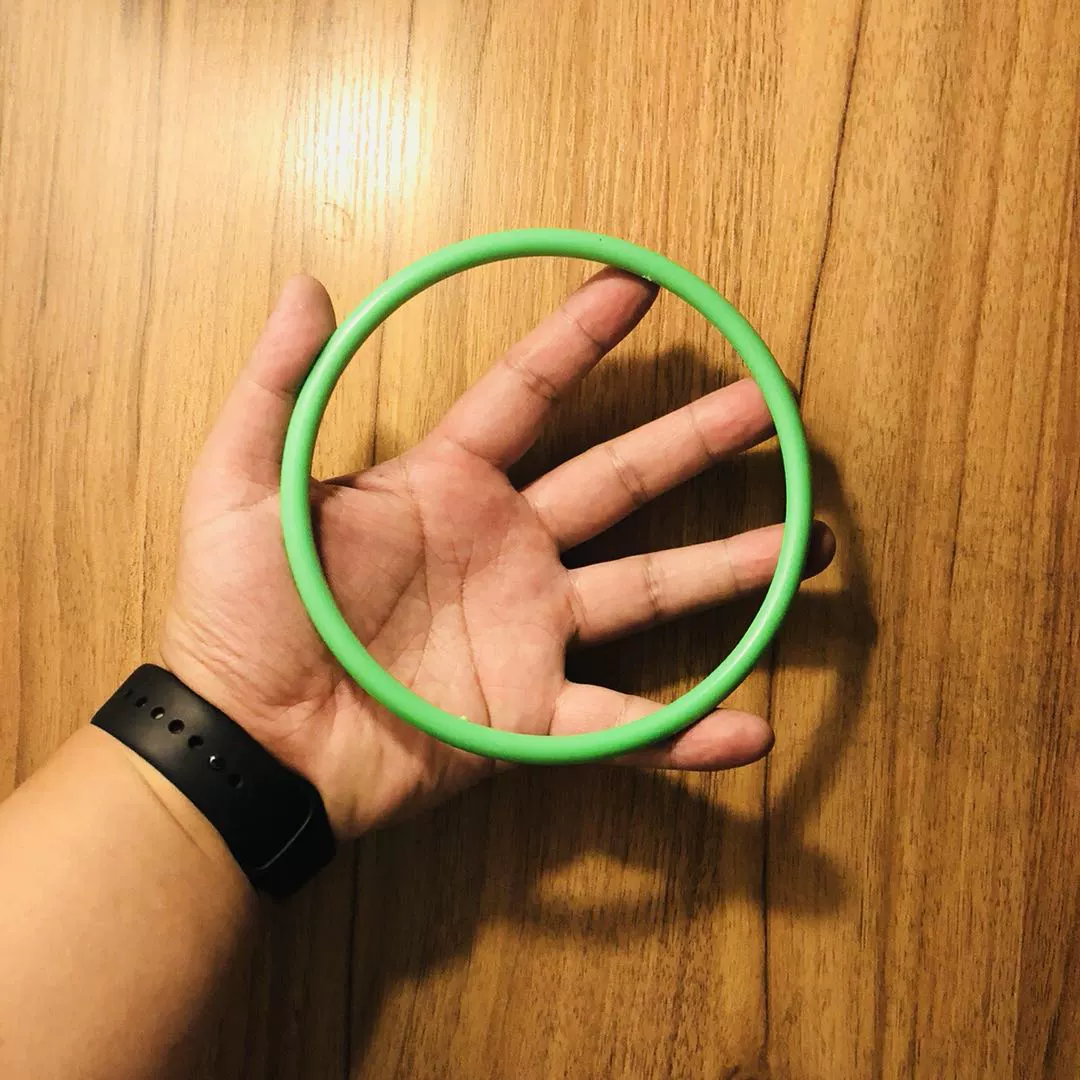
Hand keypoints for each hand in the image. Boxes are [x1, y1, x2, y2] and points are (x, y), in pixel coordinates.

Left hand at [162, 272, 833, 836]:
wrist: (249, 741)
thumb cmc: (237, 611)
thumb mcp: (240, 486)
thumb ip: (275, 387)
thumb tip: (308, 284)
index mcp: (444, 486)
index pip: (526, 395)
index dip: (578, 338)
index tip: (638, 287)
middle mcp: (504, 550)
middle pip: (616, 483)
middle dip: (690, 442)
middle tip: (764, 404)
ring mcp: (525, 633)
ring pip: (644, 593)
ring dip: (724, 572)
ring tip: (801, 544)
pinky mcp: (529, 717)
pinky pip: (622, 726)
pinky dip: (686, 735)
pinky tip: (750, 731)